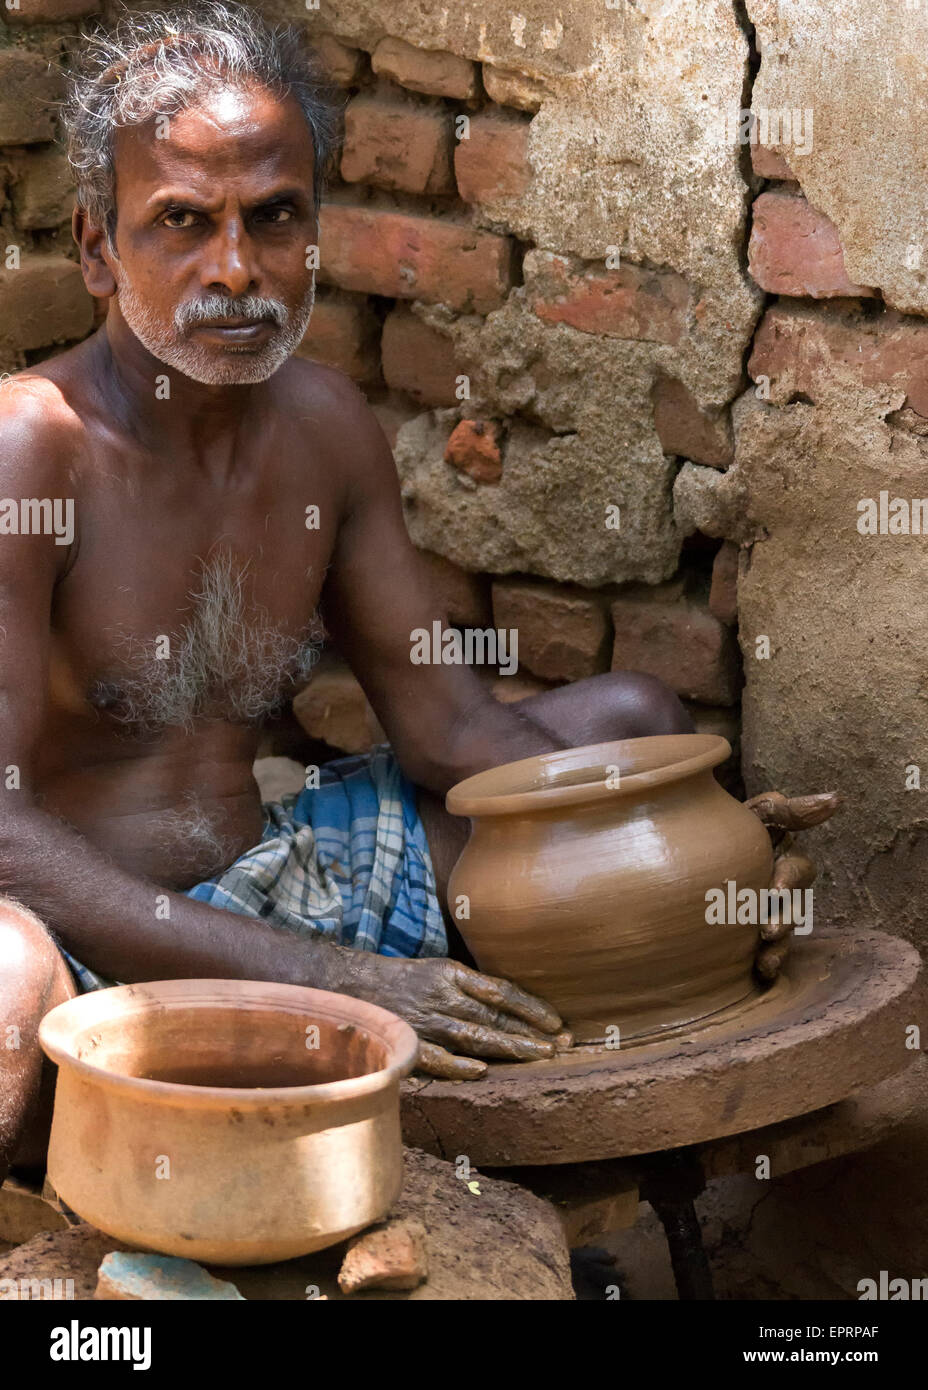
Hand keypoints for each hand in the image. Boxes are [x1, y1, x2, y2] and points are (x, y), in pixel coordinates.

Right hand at [348, 955, 566, 1080]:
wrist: (354, 984)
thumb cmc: (406, 980)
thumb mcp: (441, 969)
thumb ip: (473, 986)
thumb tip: (514, 1004)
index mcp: (453, 975)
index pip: (501, 991)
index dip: (532, 1006)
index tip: (556, 1021)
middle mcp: (444, 997)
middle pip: (495, 1016)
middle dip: (532, 1031)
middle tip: (563, 1044)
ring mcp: (427, 1021)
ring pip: (475, 1037)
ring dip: (510, 1047)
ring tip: (540, 1056)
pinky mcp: (409, 1042)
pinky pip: (436, 1057)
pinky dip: (457, 1065)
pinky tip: (481, 1071)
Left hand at [744, 789, 842, 979]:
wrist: (687, 857)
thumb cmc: (728, 831)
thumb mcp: (756, 815)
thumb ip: (788, 811)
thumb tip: (836, 799)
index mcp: (784, 860)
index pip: (797, 871)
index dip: (789, 880)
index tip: (774, 891)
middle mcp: (782, 891)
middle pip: (793, 908)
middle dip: (784, 920)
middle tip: (767, 930)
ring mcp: (769, 915)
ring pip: (782, 935)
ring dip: (778, 948)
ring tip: (765, 960)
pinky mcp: (753, 938)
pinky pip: (767, 955)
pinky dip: (769, 966)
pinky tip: (762, 973)